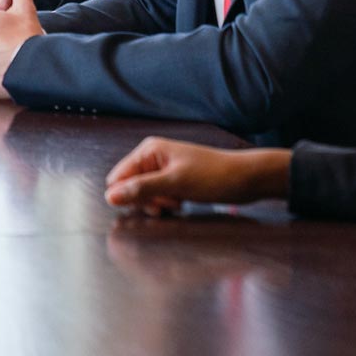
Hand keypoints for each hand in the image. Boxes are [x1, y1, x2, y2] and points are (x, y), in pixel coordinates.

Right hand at [103, 138, 292, 214]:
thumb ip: (140, 189)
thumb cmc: (212, 176)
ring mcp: (164, 170)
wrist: (246, 179)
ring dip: (158, 204)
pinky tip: (182, 203)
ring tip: (178, 203)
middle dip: (146, 200)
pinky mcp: (175, 181)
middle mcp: (153, 158)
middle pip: (130, 187)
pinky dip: (167, 203)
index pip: (118, 177)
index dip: (129, 195)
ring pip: (144, 194)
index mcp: (148, 151)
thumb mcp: (175, 184)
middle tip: (169, 203)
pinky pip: (158, 196)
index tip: (153, 203)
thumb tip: (109, 196)